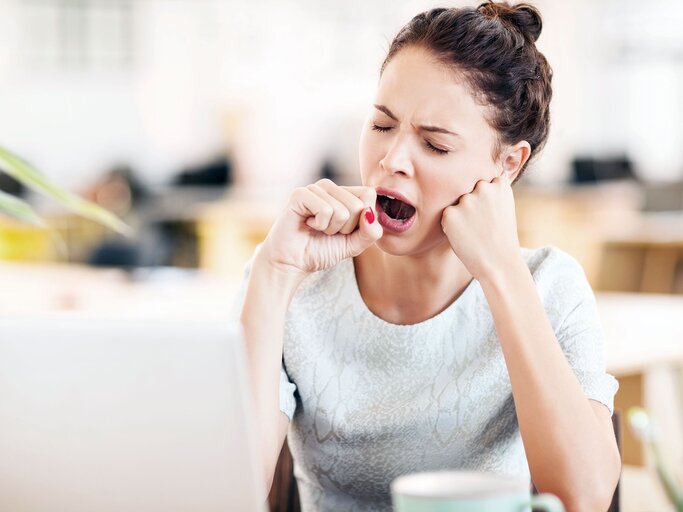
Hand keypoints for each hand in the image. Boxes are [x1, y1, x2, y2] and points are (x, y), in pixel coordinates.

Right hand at [259, 179, 382, 275]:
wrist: (292, 263)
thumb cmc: (321, 251)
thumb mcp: (354, 245)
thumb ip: (370, 232)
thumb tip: (370, 213)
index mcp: (345, 194)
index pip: (369, 195)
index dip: (362, 220)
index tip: (344, 231)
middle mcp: (331, 187)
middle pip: (358, 205)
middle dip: (346, 228)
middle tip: (327, 232)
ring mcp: (315, 188)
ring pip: (342, 210)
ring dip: (331, 229)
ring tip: (316, 229)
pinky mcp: (300, 194)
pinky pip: (326, 210)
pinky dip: (319, 225)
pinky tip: (307, 224)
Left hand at [441, 175, 520, 280]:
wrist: (499, 263)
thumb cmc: (501, 238)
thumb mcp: (503, 208)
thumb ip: (490, 194)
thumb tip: (469, 187)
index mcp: (499, 185)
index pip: (485, 183)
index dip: (485, 200)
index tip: (490, 214)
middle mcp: (482, 188)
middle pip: (468, 191)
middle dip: (471, 205)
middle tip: (481, 226)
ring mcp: (466, 200)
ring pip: (457, 203)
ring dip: (460, 215)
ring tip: (473, 232)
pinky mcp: (450, 213)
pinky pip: (447, 216)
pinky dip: (451, 226)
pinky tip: (464, 236)